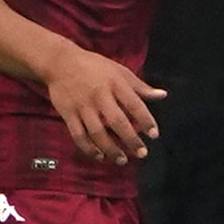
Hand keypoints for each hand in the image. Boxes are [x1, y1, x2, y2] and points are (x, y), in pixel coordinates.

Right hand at [42, 46, 164, 162]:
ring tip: (122, 160)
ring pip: (97, 132)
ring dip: (110, 149)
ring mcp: (82, 106)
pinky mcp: (67, 113)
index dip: (146, 120)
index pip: (134, 105)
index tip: (154, 135)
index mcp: (116, 84)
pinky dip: (88, 148)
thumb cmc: (95, 67)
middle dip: (130, 140)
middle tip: (142, 153)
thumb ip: (141, 87)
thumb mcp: (120, 71)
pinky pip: (78, 135)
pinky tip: (99, 156)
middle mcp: (100, 96)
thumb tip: (163, 95)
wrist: (60, 63)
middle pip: (117, 122)